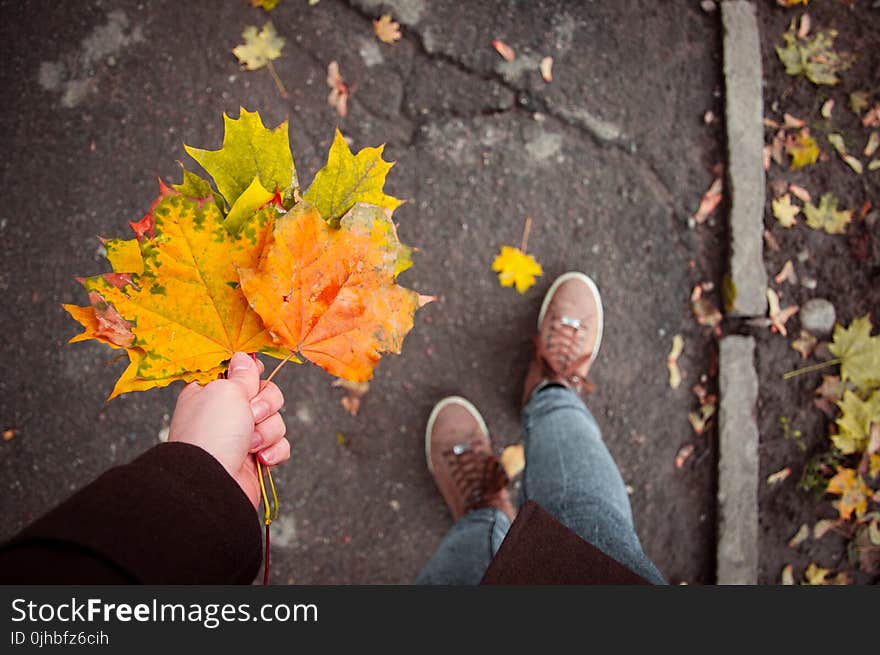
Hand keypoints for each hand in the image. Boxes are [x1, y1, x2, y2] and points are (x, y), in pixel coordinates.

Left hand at [168, 352, 289, 507]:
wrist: (212, 482)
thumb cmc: (212, 432)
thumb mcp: (226, 390)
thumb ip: (242, 374)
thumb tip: (245, 357)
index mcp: (211, 392)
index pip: (238, 373)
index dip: (250, 372)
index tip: (254, 374)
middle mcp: (226, 413)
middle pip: (266, 394)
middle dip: (266, 404)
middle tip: (251, 414)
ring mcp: (241, 436)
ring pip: (275, 420)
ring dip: (268, 431)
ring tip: (250, 444)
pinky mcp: (255, 458)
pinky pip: (280, 445)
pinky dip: (274, 451)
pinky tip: (260, 458)